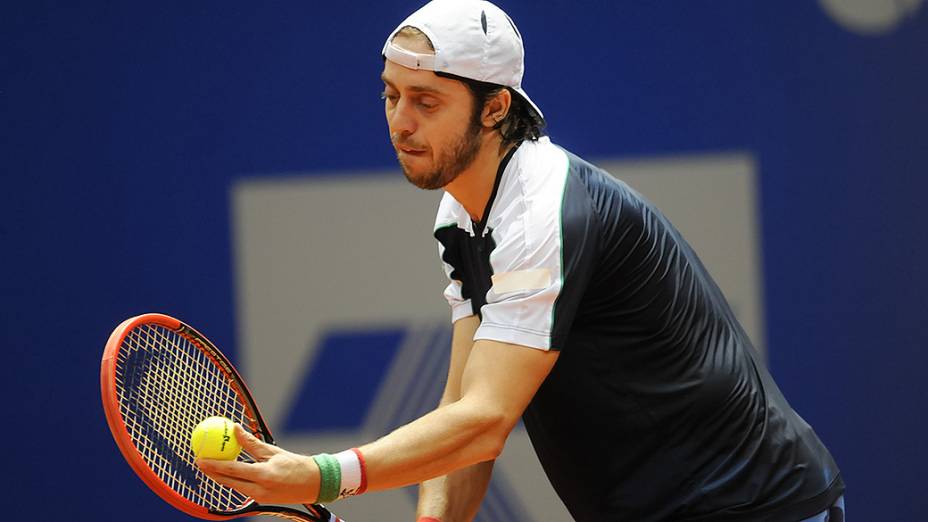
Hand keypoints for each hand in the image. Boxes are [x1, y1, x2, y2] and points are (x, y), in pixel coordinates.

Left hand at [196, 424, 319, 503]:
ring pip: (234, 487)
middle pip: (229, 482)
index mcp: (264, 475)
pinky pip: (243, 489)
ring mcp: (260, 497)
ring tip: (210, 467)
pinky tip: (228, 473)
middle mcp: (260, 489)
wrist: (314, 484)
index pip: (232, 470)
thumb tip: (235, 429)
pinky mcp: (262, 500)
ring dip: (221, 477)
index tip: (201, 458)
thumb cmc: (296, 465)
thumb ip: (251, 443)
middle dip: (212, 473)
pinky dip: (234, 480)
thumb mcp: (273, 451)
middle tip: (200, 462)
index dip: (214, 465)